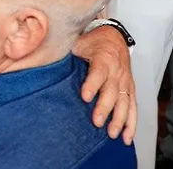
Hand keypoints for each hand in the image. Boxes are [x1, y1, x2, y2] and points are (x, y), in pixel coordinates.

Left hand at [73, 25, 137, 143]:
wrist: (113, 35)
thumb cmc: (92, 41)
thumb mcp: (77, 42)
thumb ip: (64, 52)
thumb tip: (39, 59)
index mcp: (103, 58)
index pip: (98, 72)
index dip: (92, 85)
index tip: (84, 97)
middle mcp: (117, 71)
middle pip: (112, 91)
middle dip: (105, 108)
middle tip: (97, 122)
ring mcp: (125, 81)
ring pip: (125, 102)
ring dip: (119, 119)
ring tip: (111, 134)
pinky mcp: (129, 89)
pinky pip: (133, 107)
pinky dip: (132, 123)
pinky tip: (126, 137)